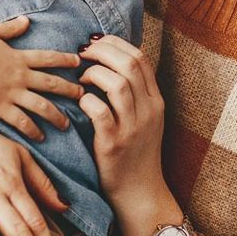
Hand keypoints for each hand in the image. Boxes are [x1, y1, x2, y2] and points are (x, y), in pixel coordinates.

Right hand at [0, 16, 84, 140]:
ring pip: (41, 106)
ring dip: (56, 116)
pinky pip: (21, 121)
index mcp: (18, 57)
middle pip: (51, 84)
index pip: (48, 58)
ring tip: (67, 124)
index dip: (65, 59)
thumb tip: (26, 21)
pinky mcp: (0, 109)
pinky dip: (32, 130)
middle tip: (83, 95)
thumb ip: (9, 28)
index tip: (78, 63)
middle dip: (69, 90)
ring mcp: (10, 94)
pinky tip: (41, 137)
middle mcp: (19, 77)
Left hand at [77, 35, 174, 227]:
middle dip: (102, 52)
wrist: (140, 192)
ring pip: (119, 84)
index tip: (95, 43)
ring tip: (81, 79)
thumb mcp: (144, 119)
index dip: (115, 44)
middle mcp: (149, 111)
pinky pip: (100, 112)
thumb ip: (134, 93)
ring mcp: (133, 128)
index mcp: (156, 101)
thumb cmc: (135, 153)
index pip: (140, 58)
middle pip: (129, 65)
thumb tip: (110, 62)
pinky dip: (87, 100)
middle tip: (82, 54)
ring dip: (94, 74)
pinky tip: (81, 101)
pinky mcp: (114, 144)